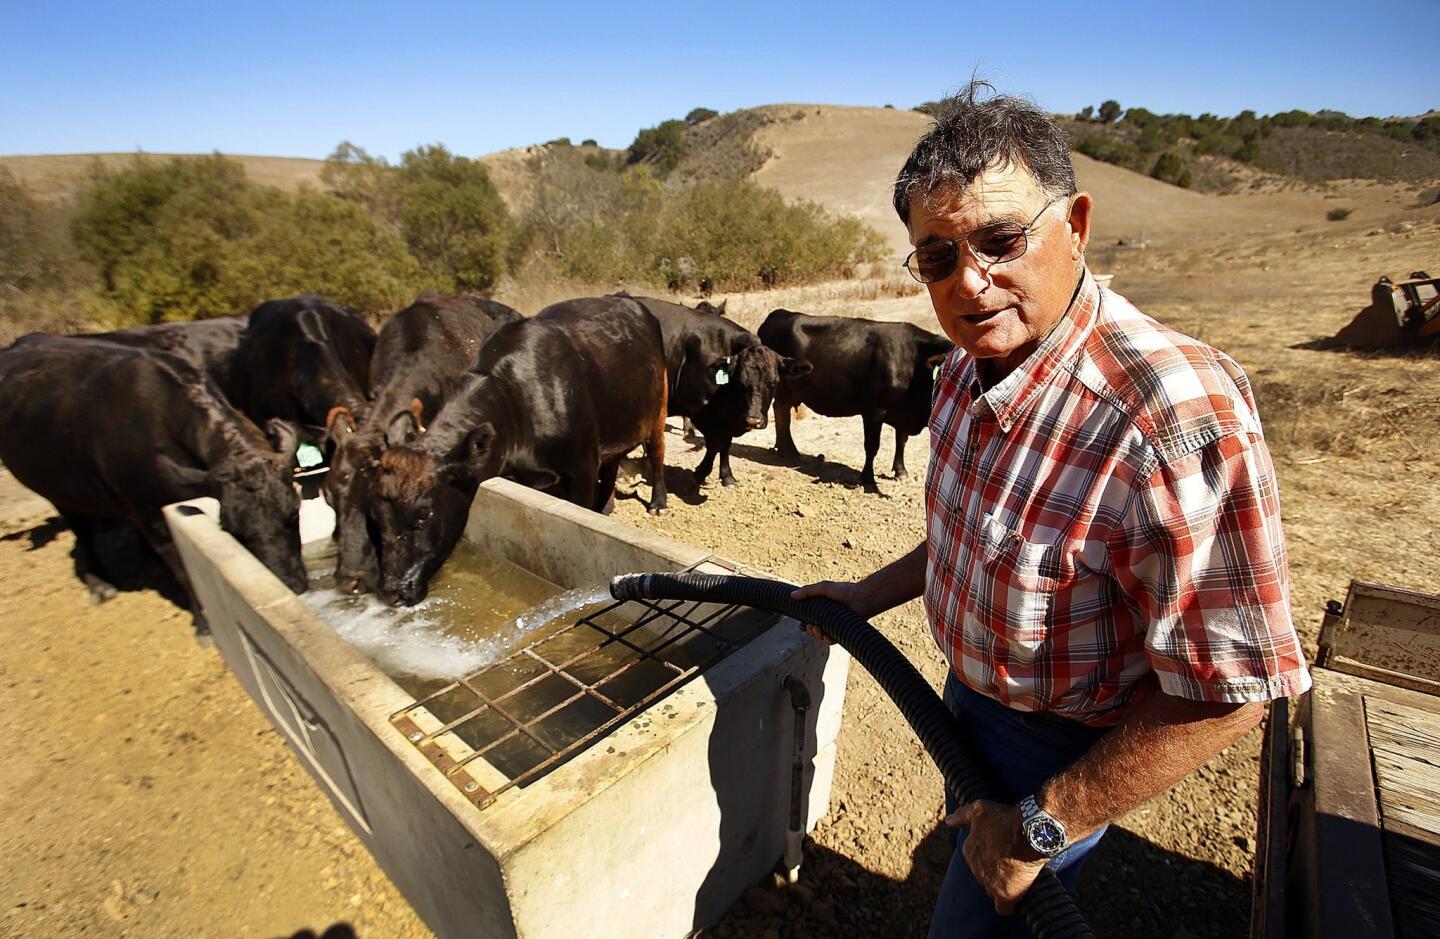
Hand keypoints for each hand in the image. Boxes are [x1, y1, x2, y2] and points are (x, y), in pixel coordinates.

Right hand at [789, 580, 874, 643]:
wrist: (860, 598)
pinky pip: (832, 641)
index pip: (808, 620)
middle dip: (809, 630)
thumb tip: (792, 596)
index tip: (801, 625)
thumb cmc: (844, 591)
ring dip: (816, 635)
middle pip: (813, 630)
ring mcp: (835, 626)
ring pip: (821, 637)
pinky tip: (825, 635)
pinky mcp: (842, 632)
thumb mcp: (822, 588)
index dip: (803, 625)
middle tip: (810, 626)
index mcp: (821, 610)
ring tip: (817, 628)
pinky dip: (827, 639)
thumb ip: (807, 591)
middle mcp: (827, 619)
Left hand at [945, 800, 1046, 914]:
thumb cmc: (1006, 818)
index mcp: (969, 850)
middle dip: (995, 870)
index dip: (988, 855)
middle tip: (1011, 862)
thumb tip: (948, 821)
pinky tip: (1015, 898)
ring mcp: (989, 883)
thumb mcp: (980, 809)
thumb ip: (962, 815)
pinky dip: (1008, 905)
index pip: (975, 859)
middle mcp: (976, 868)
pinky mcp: (1005, 894)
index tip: (1001, 850)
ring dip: (1001, 885)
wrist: (1029, 831)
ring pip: (992, 890)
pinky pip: (1003, 908)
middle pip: (984, 875)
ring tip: (1016, 876)